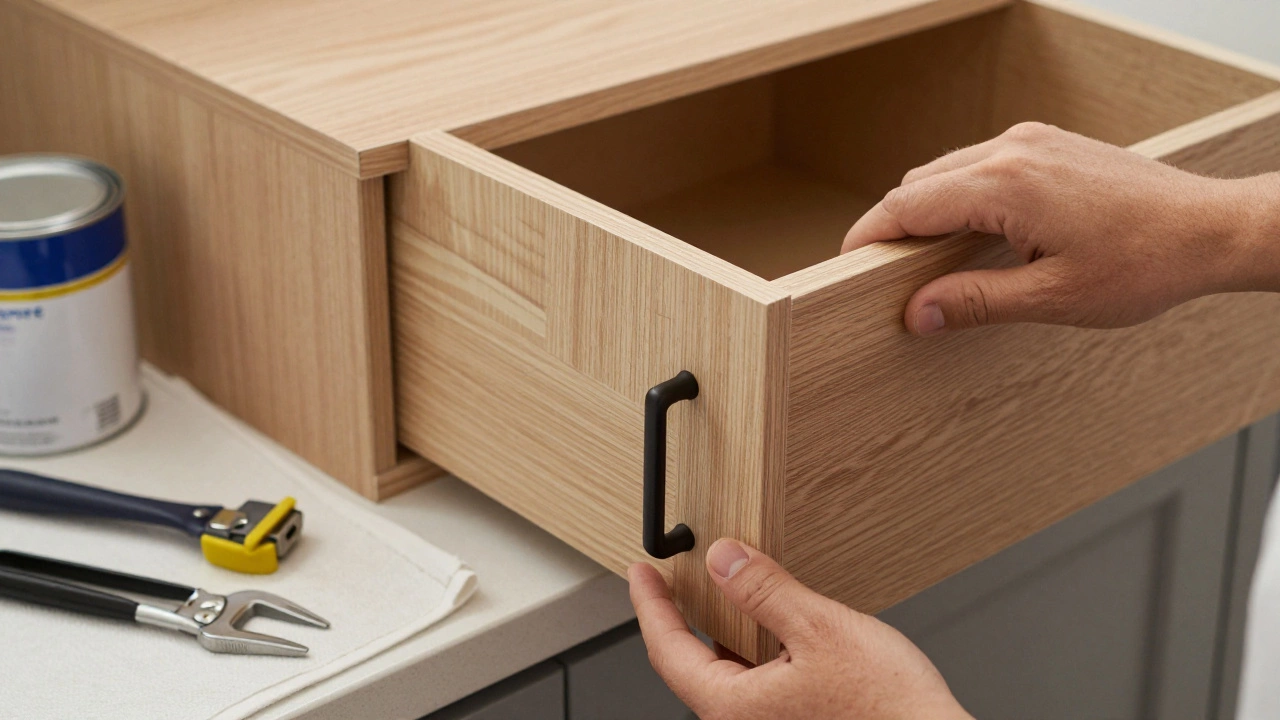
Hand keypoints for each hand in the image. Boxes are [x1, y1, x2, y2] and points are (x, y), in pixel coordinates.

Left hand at [629, 539, 971, 719]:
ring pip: (726, 674)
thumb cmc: (889, 710)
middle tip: (670, 578)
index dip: (650, 605)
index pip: (667, 650)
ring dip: (720, 631)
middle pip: (691, 664)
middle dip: (681, 617)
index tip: (640, 572)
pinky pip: (754, 683)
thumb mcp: (821, 629)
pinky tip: (771, 628)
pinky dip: (751, 649)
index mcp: (734, 708)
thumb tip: (722, 559)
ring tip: (722, 591)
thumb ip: (764, 591)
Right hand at [842, 122, 1279, 334]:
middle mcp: (1012, 150)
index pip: (907, 206)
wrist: (1210, 229)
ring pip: (946, 171)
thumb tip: (915, 313)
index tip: (845, 267)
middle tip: (886, 277)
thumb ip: (975, 301)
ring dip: (927, 212)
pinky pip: (978, 164)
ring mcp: (1031, 140)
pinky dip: (959, 195)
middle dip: (894, 228)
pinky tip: (973, 234)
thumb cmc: (1143, 263)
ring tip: (928, 262)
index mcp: (1005, 186)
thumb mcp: (1052, 296)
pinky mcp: (1048, 143)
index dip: (868, 237)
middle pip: (918, 185)